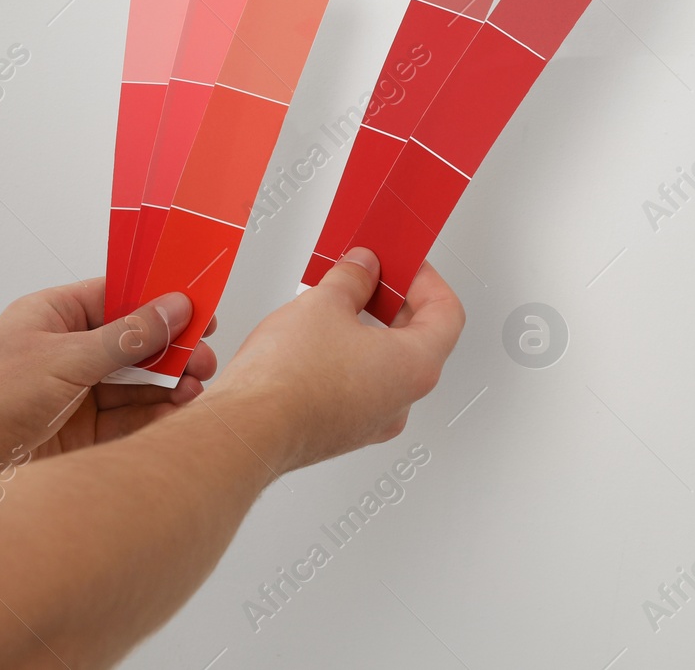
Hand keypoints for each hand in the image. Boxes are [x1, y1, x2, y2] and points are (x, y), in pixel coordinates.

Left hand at [0, 278, 216, 482]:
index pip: (120, 297)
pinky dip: (155, 419)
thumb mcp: (64, 357)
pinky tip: (176, 416)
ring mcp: (74, 395)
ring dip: (168, 386)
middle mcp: (67, 352)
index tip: (200, 308)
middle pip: (134, 344)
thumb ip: (125, 336)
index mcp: (56, 316)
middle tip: (203, 359)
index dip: (162, 301)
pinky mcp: (79, 436)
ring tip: (194, 389)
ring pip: (135, 385)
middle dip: (172, 350)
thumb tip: (171, 309)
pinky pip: (127, 423)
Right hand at [209, 249, 463, 471]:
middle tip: (369, 274)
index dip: (426, 279)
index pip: (446, 313)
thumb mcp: (325, 303)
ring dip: (368, 328)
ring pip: (385, 364)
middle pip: (418, 338)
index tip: (404, 263)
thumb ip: (353, 278)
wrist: (248, 430)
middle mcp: (402, 399)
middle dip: (394, 300)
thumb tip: (363, 268)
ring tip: (336, 301)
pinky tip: (318, 337)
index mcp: (415, 366)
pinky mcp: (343, 429)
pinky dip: (349, 356)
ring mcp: (373, 419)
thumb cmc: (288, 380)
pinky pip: (359, 385)